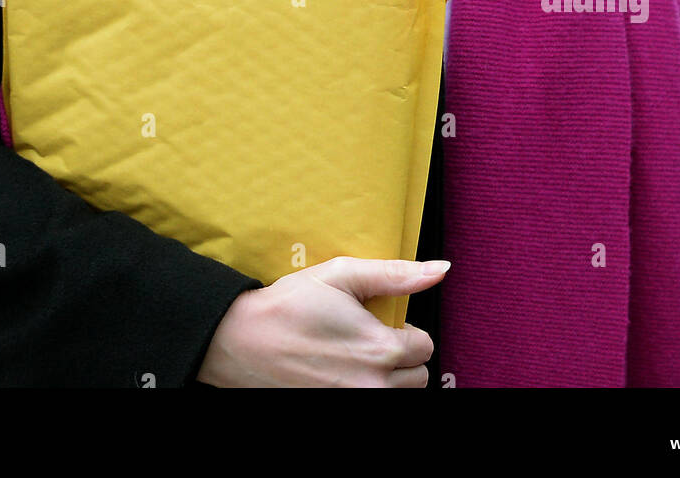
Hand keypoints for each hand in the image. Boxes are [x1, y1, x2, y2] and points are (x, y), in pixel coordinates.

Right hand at [196, 256, 448, 387]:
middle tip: (367, 340)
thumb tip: (440, 270)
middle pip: (417, 377)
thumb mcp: (341, 275)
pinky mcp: (335, 410)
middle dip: (401, 357)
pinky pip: (373, 405)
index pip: (425, 345)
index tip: (380, 322)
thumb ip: (395, 274)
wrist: (240, 342)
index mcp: (381, 348)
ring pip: (398, 396)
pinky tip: (343, 374)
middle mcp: (374, 385)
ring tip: (355, 358)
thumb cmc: (289, 305)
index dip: (405, 330)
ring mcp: (354, 404)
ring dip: (386, 379)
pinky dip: (366, 390)